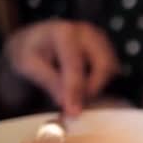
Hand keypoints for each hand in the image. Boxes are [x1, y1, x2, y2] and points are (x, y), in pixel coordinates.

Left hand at [5, 20, 120, 115]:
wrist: (35, 39)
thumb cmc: (30, 51)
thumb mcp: (29, 66)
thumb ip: (50, 83)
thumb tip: (68, 104)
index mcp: (64, 33)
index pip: (75, 65)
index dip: (75, 90)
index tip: (74, 111)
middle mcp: (86, 31)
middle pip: (104, 65)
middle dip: (93, 88)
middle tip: (78, 104)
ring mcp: (100, 37)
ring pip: (111, 68)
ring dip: (98, 86)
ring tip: (79, 95)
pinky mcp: (106, 46)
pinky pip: (112, 68)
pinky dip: (102, 81)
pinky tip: (86, 86)